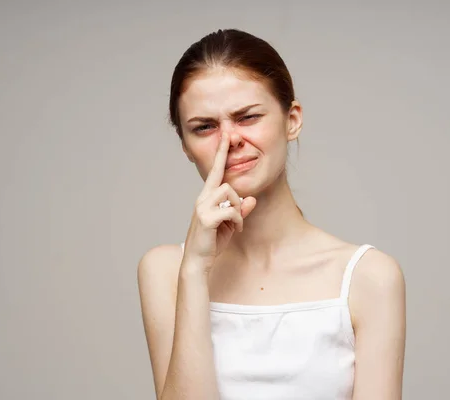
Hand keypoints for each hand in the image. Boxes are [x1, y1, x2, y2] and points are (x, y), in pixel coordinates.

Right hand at [182, 132, 256, 272]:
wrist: (198, 261)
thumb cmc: (213, 242)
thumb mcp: (231, 224)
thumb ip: (241, 211)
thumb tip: (251, 199)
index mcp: (206, 197)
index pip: (215, 171)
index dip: (221, 153)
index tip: (227, 135)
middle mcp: (202, 198)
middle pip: (228, 184)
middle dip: (239, 200)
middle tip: (238, 219)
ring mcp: (202, 207)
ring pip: (231, 194)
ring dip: (239, 211)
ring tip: (235, 226)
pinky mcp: (206, 217)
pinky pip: (232, 210)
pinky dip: (238, 220)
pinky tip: (235, 230)